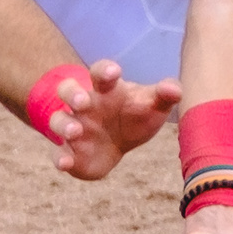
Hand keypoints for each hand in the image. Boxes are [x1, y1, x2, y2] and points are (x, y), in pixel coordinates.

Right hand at [45, 58, 179, 181]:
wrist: (119, 143)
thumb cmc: (135, 115)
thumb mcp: (153, 105)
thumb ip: (165, 95)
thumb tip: (174, 88)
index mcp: (106, 88)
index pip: (100, 72)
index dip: (105, 70)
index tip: (114, 72)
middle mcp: (85, 104)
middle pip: (68, 90)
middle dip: (73, 94)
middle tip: (83, 101)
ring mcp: (74, 127)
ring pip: (58, 119)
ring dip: (63, 125)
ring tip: (75, 132)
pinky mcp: (70, 151)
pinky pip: (58, 153)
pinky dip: (60, 157)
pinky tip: (66, 163)